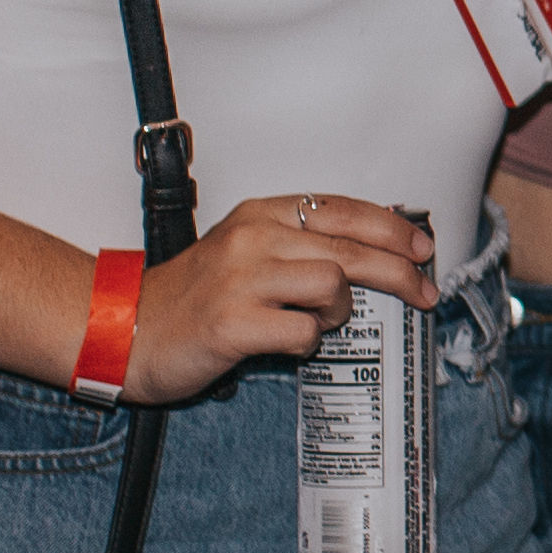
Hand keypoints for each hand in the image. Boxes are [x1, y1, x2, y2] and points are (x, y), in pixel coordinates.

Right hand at [121, 192, 434, 400]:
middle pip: (351, 247)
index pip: (342, 209)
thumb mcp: (246, 250)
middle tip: (425, 293)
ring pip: (333, 285)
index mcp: (259, 214)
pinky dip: (307, 342)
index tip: (423, 247)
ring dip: (340, 311)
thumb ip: (299, 243)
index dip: (392, 228)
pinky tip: (287, 343)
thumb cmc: (193, 297)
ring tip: (318, 323)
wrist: (126, 330)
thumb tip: (375, 246)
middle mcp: (252, 239)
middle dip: (400, 271)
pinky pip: (303, 333)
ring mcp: (241, 280)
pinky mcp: (233, 324)